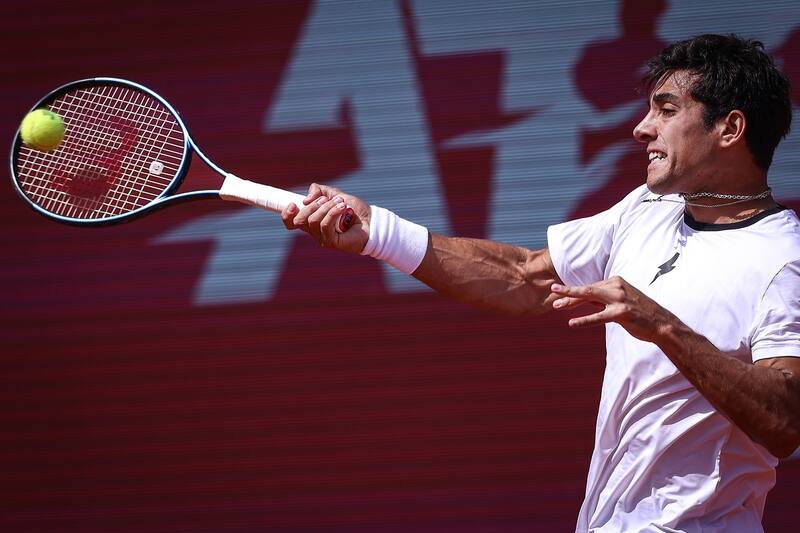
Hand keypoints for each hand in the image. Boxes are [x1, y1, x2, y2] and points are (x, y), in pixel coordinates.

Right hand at [281, 183, 370, 253]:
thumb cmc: (354, 210)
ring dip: (326, 207)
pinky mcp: (332, 243)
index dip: (286, 214)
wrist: (372, 220)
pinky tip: (343, 208)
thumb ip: (320, 191)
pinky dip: (333, 212)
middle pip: (299, 220)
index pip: (291, 222)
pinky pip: (325, 225)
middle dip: (312, 206)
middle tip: (327, 199)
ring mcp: (323, 238)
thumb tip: (306, 199)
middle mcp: (315, 232)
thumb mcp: (335, 194)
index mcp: (312, 221)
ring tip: (341, 203)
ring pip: (313, 221)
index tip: (293, 204)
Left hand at [550, 276, 673, 342]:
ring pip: (590, 297)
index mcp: (615, 282)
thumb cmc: (639, 313)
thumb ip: (602, 299)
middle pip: (587, 289)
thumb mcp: (619, 301)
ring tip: (557, 306)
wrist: (662, 324)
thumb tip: (583, 298)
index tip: (559, 294)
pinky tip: (572, 323)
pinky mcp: (622, 313)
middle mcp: (617, 287)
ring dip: (572, 302)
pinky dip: (584, 320)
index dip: (574, 292)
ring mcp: (620, 299)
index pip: (590, 287)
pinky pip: (599, 316)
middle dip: (568, 291)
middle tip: (553, 291)